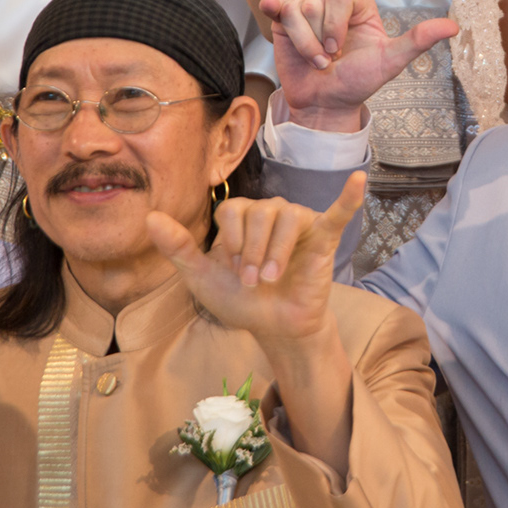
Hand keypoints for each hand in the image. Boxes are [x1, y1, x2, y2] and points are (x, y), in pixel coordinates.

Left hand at [147, 172, 364, 346]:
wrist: (274, 328)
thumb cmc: (240, 301)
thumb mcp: (202, 277)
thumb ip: (178, 248)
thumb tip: (148, 217)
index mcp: (242, 216)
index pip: (234, 211)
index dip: (232, 243)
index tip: (235, 273)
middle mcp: (270, 212)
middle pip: (261, 213)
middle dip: (253, 252)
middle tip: (253, 283)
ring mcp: (299, 223)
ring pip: (288, 217)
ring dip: (277, 252)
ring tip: (272, 279)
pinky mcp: (324, 238)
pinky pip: (337, 213)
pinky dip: (348, 197)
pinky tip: (359, 180)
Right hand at [260, 0, 454, 128]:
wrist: (326, 103)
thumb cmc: (358, 81)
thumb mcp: (390, 62)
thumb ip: (418, 41)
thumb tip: (453, 27)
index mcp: (358, 1)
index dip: (336, 27)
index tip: (340, 49)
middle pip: (317, 1)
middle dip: (321, 38)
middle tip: (328, 57)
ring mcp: (306, 7)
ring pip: (297, 10)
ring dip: (305, 45)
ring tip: (315, 59)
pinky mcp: (284, 19)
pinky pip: (278, 9)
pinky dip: (274, 8)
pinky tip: (271, 7)